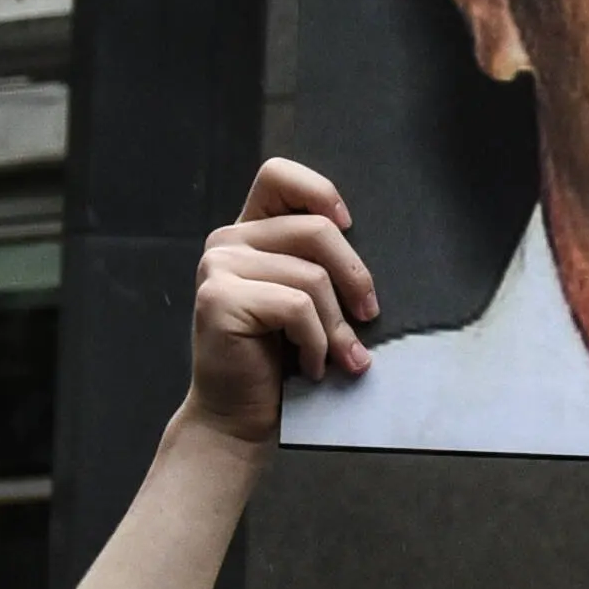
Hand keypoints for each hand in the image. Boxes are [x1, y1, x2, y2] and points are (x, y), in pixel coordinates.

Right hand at [186, 158, 375, 444]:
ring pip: (311, 277)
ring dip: (337, 326)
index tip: (348, 226)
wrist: (242, 414)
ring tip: (338, 357)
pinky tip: (310, 366)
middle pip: (316, 229)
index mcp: (250, 233)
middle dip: (356, 278)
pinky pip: (296, 306)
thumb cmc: (282, 359)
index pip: (278, 175)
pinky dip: (317, 343)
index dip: (320, 191)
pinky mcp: (218, 298)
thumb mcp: (309, 301)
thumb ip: (321, 264)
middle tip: (368, 318)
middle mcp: (227, 242)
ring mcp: (217, 268)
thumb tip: (370, 251)